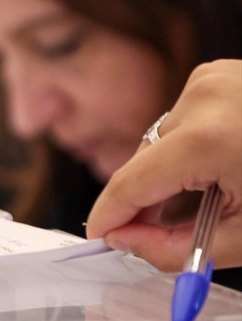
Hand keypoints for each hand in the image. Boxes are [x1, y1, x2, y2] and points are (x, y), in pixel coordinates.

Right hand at [86, 60, 241, 270]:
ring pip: (163, 139)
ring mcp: (213, 77)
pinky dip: (193, 147)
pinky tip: (223, 167)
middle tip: (161, 235)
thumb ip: (177, 247)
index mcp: (209, 137)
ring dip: (173, 172)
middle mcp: (203, 96)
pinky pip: (185, 118)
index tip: (98, 237)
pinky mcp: (222, 72)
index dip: (110, 215)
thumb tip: (130, 243)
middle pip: (146, 160)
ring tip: (213, 197)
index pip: (132, 181)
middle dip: (149, 199)